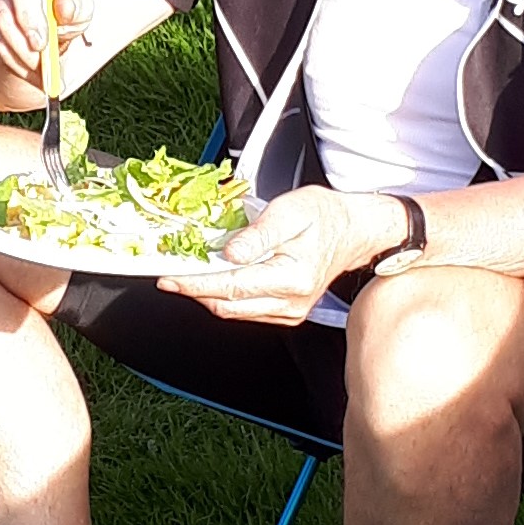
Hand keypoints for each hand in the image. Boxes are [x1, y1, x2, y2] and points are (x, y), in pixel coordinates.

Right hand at [0, 0, 89, 111]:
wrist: (45, 25)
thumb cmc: (65, 14)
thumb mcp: (81, 10)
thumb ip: (77, 7)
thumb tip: (63, 8)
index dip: (28, 16)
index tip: (41, 44)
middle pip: (3, 14)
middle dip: (22, 46)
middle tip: (40, 67)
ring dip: (18, 60)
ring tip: (40, 75)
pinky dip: (11, 64)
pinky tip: (28, 72)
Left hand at [159, 187, 398, 324]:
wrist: (354, 231)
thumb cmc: (326, 216)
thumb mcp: (290, 211)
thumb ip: (257, 234)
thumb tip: (228, 253)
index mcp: (292, 277)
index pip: (231, 286)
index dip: (195, 283)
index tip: (169, 279)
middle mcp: (291, 302)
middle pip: (228, 305)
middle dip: (194, 291)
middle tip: (169, 275)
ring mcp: (289, 312)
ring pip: (234, 312)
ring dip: (208, 294)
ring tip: (189, 273)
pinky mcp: (286, 313)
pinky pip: (246, 311)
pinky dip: (226, 296)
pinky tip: (217, 278)